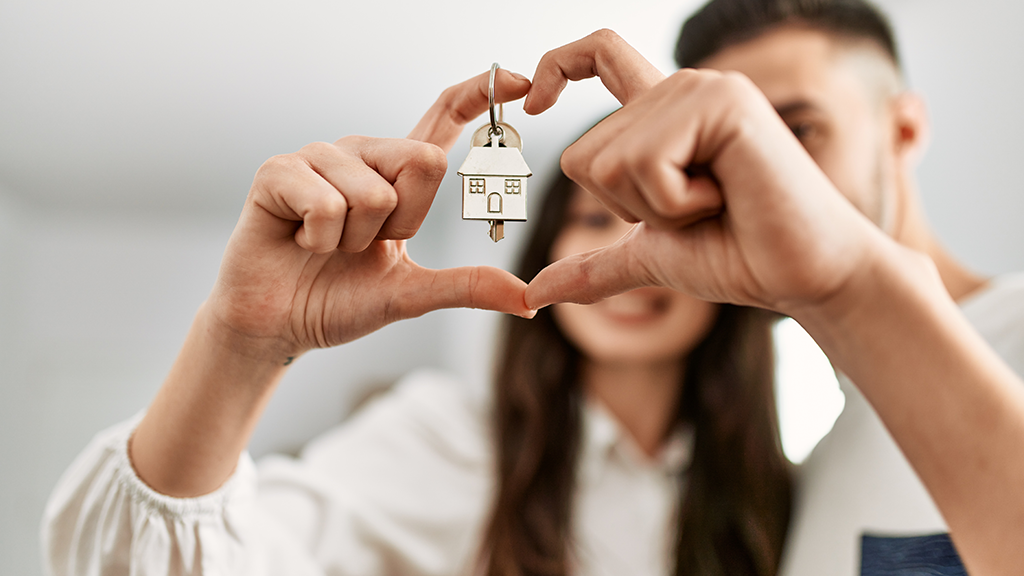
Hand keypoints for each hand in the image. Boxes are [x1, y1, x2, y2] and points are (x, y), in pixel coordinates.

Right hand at [208, 69, 534, 357]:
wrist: (278, 325)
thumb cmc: (337, 299)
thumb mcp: (410, 295)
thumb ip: (466, 287)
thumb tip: (529, 301)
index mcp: (396, 174)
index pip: (443, 118)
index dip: (480, 96)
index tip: (520, 79)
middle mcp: (362, 154)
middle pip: (424, 162)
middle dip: (401, 224)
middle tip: (363, 245)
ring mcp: (320, 157)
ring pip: (375, 194)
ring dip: (353, 241)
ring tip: (326, 245)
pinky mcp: (280, 170)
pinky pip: (327, 204)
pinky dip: (318, 240)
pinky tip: (299, 241)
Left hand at [523, 32, 886, 317]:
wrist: (802, 275)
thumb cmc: (738, 256)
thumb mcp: (648, 257)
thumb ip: (592, 266)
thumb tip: (535, 294)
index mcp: (663, 113)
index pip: (598, 56)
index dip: (557, 68)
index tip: (534, 105)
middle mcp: (679, 89)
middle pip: (582, 154)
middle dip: (627, 208)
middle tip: (696, 209)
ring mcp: (701, 90)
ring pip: (609, 162)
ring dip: (657, 208)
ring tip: (715, 201)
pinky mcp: (721, 103)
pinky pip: (646, 164)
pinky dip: (676, 204)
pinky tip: (726, 196)